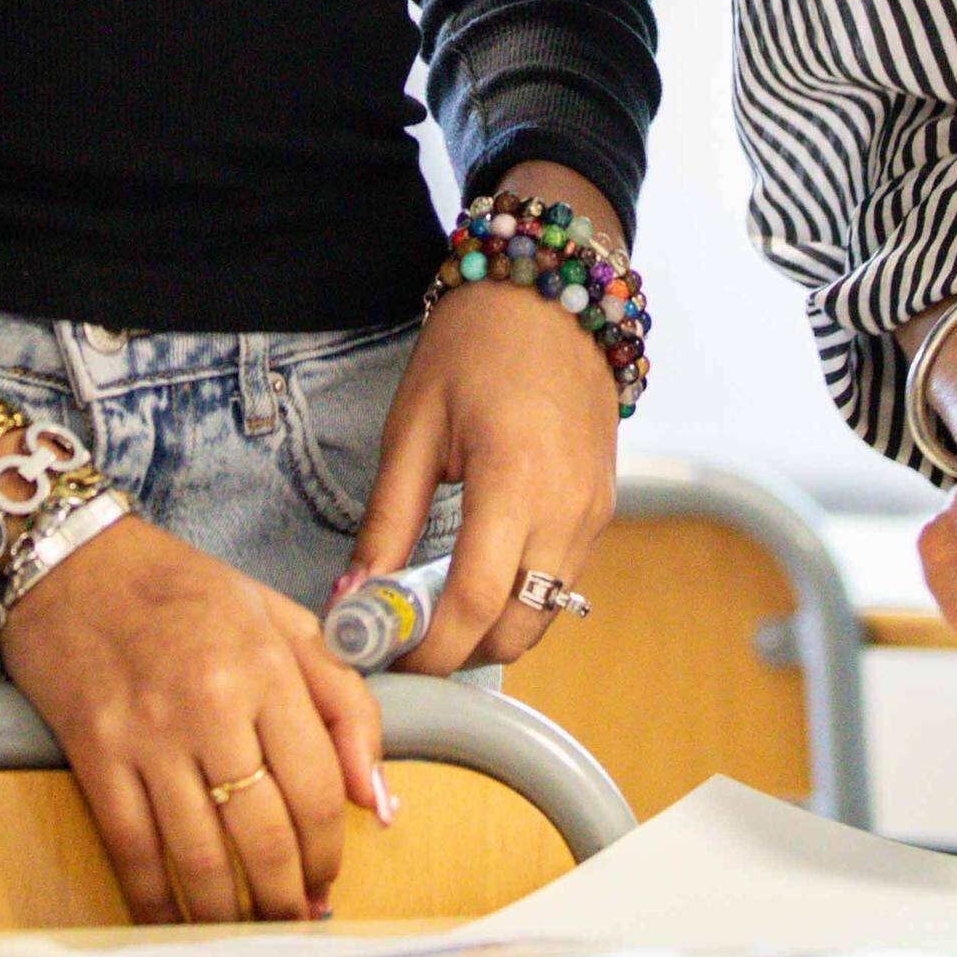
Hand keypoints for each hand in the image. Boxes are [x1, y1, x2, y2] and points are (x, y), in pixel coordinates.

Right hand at [0, 515, 392, 924]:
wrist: (70, 558)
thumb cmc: (180, 588)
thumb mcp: (281, 618)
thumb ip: (342, 701)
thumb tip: (376, 796)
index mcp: (266, 667)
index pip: (317, 786)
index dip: (329, 849)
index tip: (329, 878)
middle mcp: (212, 704)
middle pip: (265, 833)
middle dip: (287, 897)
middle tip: (293, 923)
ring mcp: (148, 733)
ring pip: (199, 855)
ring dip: (228, 914)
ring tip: (244, 935)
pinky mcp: (94, 753)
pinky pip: (131, 848)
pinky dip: (154, 899)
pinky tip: (173, 922)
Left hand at [348, 277, 619, 675]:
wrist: (551, 294)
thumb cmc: (475, 345)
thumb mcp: (412, 425)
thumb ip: (387, 520)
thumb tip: (354, 597)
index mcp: (514, 481)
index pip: (474, 604)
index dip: (427, 651)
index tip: (384, 662)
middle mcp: (567, 508)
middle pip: (517, 630)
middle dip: (457, 651)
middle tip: (402, 642)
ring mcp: (593, 512)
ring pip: (543, 614)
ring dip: (489, 629)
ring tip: (432, 609)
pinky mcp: (603, 509)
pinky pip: (560, 580)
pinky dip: (518, 596)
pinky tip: (475, 572)